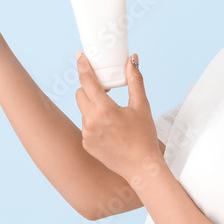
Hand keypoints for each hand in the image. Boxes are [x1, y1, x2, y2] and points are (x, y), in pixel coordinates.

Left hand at [75, 52, 163, 186]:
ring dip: (93, 104)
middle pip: (81, 93)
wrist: (141, 168)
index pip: (87, 81)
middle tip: (105, 86)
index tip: (80, 56)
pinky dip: (94, 120)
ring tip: (111, 110)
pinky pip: (86, 125)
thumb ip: (135, 80)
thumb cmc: (144, 137)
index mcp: (104, 109)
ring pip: (84, 110)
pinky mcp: (86, 144)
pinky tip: (110, 127)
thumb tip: (132, 59)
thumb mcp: (142, 106)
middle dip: (90, 87)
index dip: (83, 66)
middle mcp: (91, 121)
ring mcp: (86, 134)